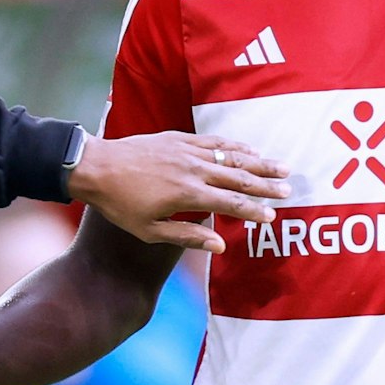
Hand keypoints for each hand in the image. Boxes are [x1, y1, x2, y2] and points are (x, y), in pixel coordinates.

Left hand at [67, 132, 288, 252]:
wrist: (96, 167)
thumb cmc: (119, 205)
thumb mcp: (149, 230)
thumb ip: (187, 237)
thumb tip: (220, 245)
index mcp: (186, 194)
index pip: (229, 203)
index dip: (253, 210)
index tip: (271, 216)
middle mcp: (191, 169)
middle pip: (237, 177)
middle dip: (265, 184)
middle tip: (288, 190)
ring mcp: (186, 151)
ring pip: (230, 156)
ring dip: (257, 162)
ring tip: (281, 167)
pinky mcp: (178, 139)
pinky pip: (213, 141)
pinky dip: (234, 146)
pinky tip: (248, 150)